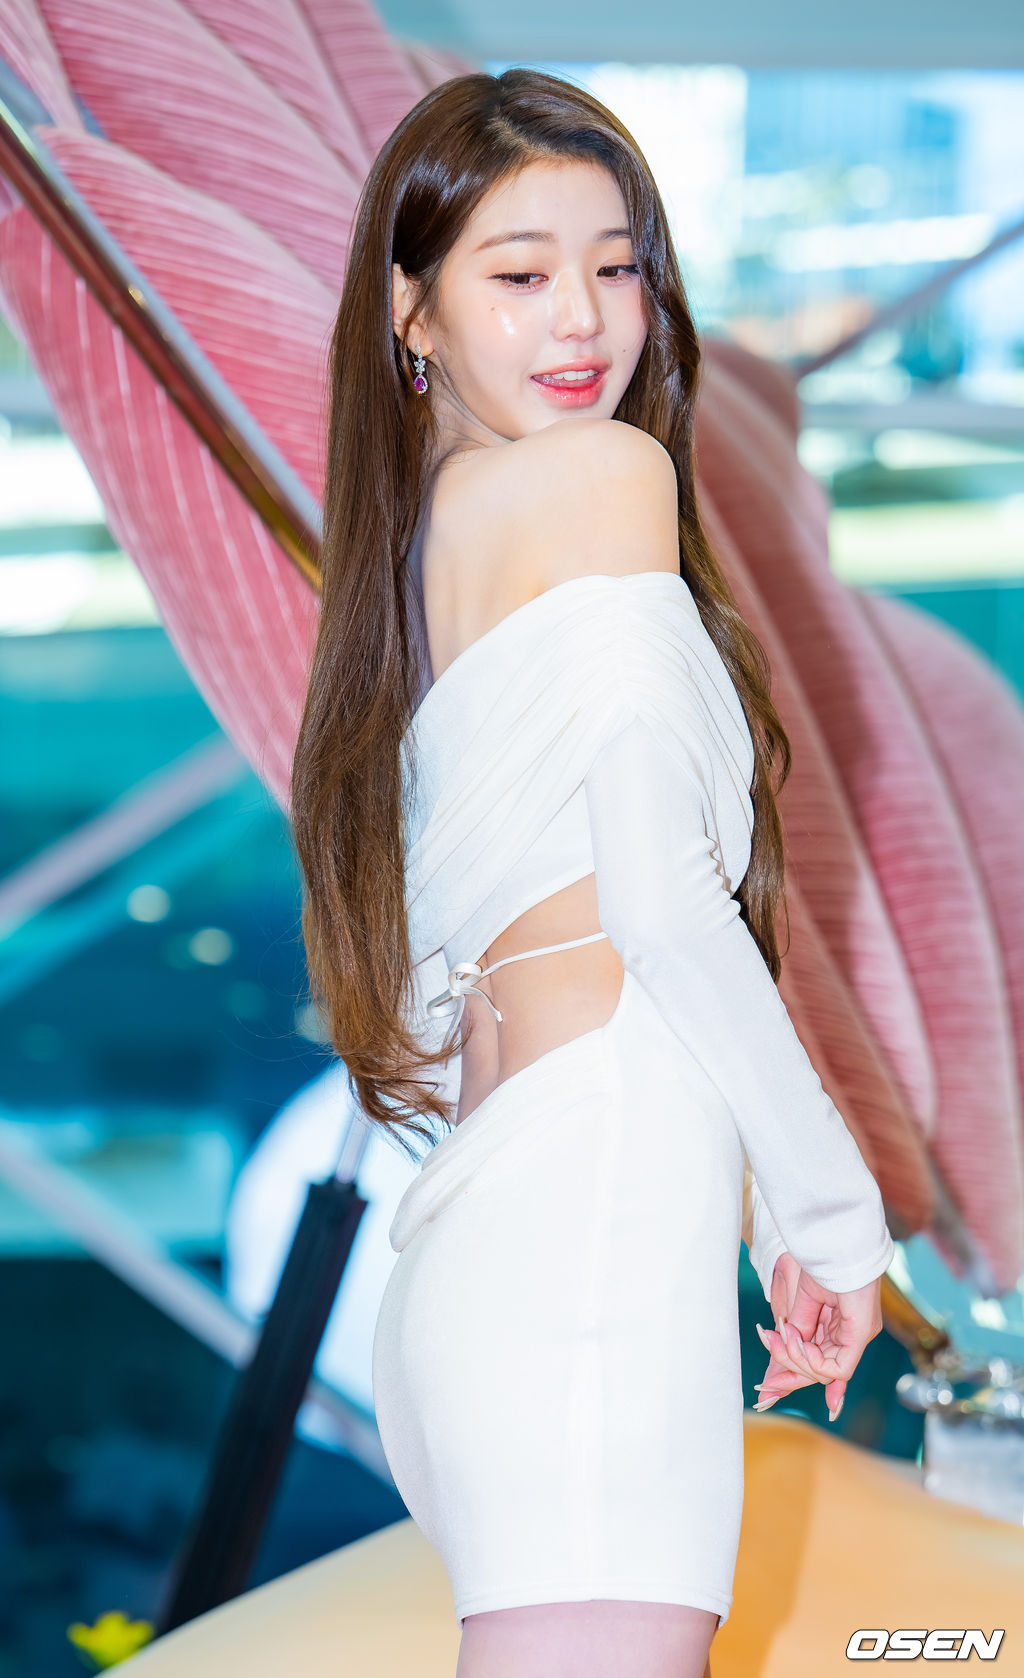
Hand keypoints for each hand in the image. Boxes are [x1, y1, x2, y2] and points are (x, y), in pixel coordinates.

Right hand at [751, 1253, 883, 1422]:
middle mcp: (851, 1335)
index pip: (819, 1363)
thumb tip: (780, 1361)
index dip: (794, 1377)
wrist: (831, 1240)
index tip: (768, 1388)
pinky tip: (797, 1342)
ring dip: (795, 1359)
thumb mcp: (799, 1306)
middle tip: (765, 1380)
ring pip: (825, 1371)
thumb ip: (794, 1335)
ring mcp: (859, 1335)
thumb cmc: (817, 1263)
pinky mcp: (862, 1333)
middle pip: (819, 1372)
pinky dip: (813, 1361)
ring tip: (779, 1337)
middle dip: (790, 1376)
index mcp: (838, 1326)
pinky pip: (839, 1368)